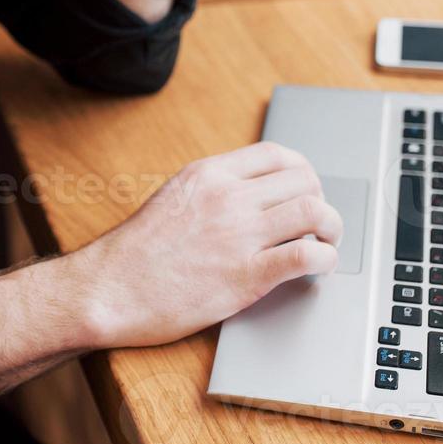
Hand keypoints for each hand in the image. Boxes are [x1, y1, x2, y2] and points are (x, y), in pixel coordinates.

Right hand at [71, 142, 342, 349]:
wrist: (110, 289)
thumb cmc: (136, 253)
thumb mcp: (173, 198)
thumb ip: (212, 191)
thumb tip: (249, 194)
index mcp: (208, 174)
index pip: (277, 154)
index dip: (302, 172)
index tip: (304, 190)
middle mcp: (228, 198)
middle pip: (304, 180)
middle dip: (320, 200)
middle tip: (317, 223)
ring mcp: (238, 235)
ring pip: (315, 211)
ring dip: (332, 228)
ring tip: (326, 244)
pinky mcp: (246, 276)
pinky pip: (307, 256)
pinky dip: (325, 260)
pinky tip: (318, 268)